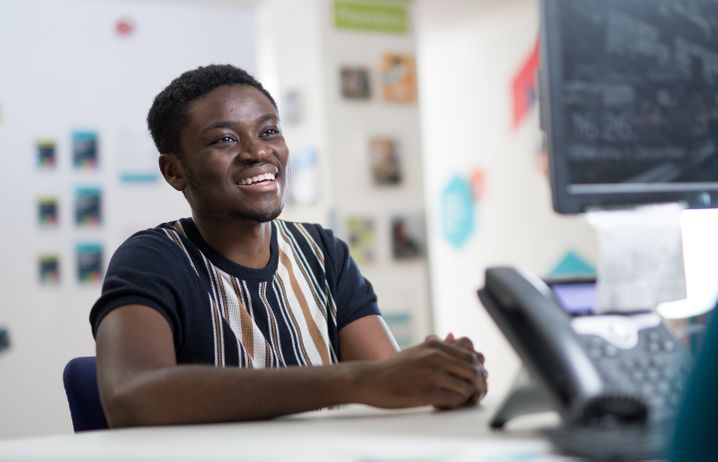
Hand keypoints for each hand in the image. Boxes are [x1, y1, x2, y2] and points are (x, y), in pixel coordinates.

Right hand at [351, 335, 485, 409]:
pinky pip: (454, 401)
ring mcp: (432, 375)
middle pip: (474, 372)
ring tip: (456, 401)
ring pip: (467, 388)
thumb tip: (458, 338)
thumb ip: (439, 347)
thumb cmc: (395, 368)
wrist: (371, 380)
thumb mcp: (418, 350)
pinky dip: (454, 406)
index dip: (479, 371)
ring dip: (466, 398)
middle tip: (474, 395)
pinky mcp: (426, 393)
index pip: (472, 356)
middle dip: (479, 386)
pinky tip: (444, 405)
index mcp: (436, 345)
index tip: (476, 381)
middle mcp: (436, 357)